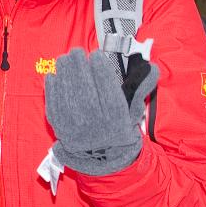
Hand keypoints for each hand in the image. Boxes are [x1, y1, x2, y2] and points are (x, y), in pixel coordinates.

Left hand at [44, 48, 157, 175]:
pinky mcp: (60, 129)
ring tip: (65, 58)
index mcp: (116, 118)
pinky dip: (52, 89)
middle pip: (85, 89)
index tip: (97, 54)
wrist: (101, 155)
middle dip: (79, 66)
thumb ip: (141, 88)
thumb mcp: (133, 110)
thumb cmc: (119, 125)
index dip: (100, 69)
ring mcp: (76, 127)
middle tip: (77, 51)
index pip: (108, 89)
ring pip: (68, 95)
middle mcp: (95, 123)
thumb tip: (153, 67)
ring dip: (64, 73)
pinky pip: (53, 106)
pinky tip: (53, 74)